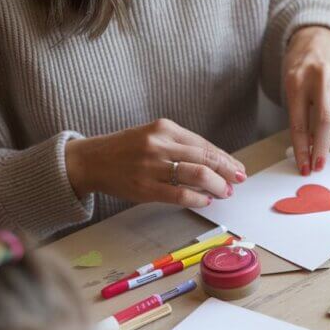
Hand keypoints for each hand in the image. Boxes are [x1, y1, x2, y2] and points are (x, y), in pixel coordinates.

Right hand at [65, 118, 246, 207]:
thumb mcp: (153, 137)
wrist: (90, 160)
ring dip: (218, 185)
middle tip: (239, 181)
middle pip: (206, 158)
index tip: (238, 168)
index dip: (225, 158)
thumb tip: (215, 163)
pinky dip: (199, 199)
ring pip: (198, 175)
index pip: (204, 145)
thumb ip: (181, 146)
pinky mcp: (146, 187)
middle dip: (228, 171)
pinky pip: (181, 195)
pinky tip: (206, 201)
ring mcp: (152, 166)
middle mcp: (159, 144)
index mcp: (164, 128)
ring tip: (224, 192)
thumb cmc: (125, 150)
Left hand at [283, 26, 329, 175]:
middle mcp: (321, 76)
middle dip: (322, 148)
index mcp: (297, 81)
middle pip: (326, 121)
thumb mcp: (291, 88)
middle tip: (319, 164)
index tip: (304, 167)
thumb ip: (299, 116)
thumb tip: (308, 150)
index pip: (300, 122)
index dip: (302, 149)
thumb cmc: (302, 71)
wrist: (317, 41)